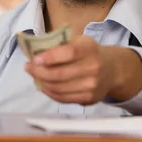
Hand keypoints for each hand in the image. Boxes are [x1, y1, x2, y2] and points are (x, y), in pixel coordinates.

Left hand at [24, 35, 141, 104]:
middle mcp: (93, 68)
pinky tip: (43, 85)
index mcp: (90, 49)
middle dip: (38, 72)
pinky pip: (62, 98)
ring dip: (41, 83)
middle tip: (28, 67)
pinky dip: (49, 92)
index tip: (34, 58)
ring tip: (34, 76)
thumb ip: (60, 44)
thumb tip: (34, 51)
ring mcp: (92, 86)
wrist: (113, 70)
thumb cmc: (89, 52)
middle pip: (59, 74)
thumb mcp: (80, 41)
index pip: (68, 53)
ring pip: (58, 88)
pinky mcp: (89, 99)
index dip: (49, 57)